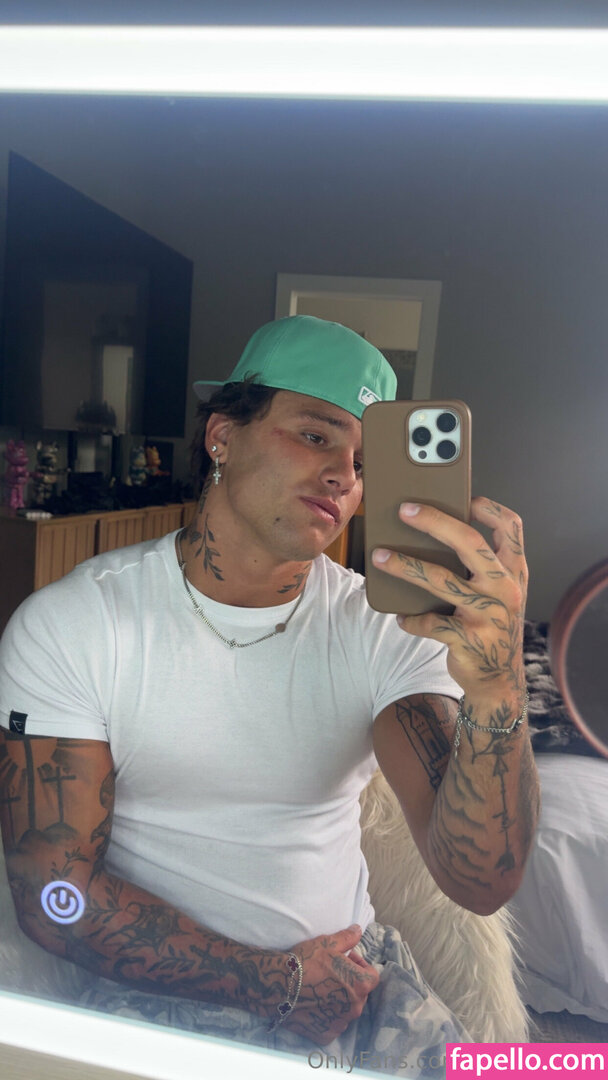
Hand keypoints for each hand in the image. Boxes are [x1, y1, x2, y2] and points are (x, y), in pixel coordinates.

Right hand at [281, 924, 378, 1044]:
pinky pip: (332, 1023)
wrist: (279, 986)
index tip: (346, 960)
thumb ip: (348, 938)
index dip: (361, 966)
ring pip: (346, 1010)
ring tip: (321, 988)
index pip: (372, 976)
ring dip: (339, 1000)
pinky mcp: (325, 1034)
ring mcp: (340, 1023)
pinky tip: (314, 1004)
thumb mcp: (328, 943)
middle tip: (331, 973)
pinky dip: (326, 1016)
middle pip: (359, 994)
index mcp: (360, 985)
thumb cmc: (306, 962)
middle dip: (350, 983)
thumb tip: (358, 930)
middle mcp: (355, 1008)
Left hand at [372, 497, 527, 710]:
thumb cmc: (490, 626)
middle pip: (469, 542)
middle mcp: (506, 589)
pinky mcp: (470, 640)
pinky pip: (431, 623)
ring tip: (379, 556)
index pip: (511, 527)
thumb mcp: (497, 594)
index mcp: (514, 572)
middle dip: (434, 521)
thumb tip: (429, 535)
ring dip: (405, 566)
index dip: (489, 508)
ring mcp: (489, 615)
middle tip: (404, 510)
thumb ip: (479, 567)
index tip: (465, 497)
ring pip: (440, 580)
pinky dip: (412, 619)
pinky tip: (401, 617)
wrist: (499, 681)